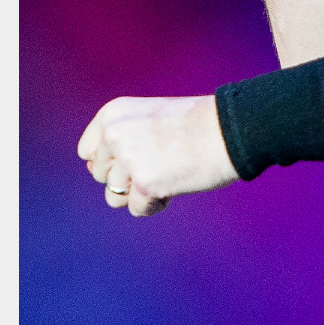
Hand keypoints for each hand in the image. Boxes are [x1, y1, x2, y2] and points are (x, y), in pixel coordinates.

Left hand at [78, 95, 239, 216]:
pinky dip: (155, 204)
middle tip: (162, 164)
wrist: (234, 128)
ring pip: (114, 196)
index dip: (112, 161)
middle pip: (101, 175)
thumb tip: (98, 174)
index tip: (140, 157)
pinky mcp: (145, 183)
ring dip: (139, 193)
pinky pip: (137, 209)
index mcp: (113, 115)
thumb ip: (121, 139)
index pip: (88, 152)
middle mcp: (114, 135)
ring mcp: (128, 159)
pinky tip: (175, 188)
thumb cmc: (200, 125)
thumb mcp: (150, 118)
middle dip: (128, 178)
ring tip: (167, 177)